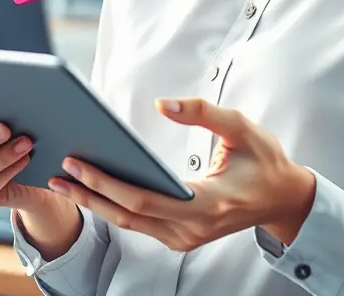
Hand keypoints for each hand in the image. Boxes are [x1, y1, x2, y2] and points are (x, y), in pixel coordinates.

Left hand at [48, 98, 316, 252]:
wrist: (284, 200)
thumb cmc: (265, 161)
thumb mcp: (242, 127)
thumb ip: (204, 112)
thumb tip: (164, 104)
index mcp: (208, 203)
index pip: (144, 198)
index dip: (107, 183)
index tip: (79, 162)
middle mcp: (193, 229)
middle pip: (128, 215)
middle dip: (89, 192)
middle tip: (59, 169)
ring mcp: (187, 239)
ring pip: (130, 224)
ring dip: (96, 202)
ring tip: (65, 179)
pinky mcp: (183, 239)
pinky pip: (140, 225)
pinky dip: (114, 206)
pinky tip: (94, 189)